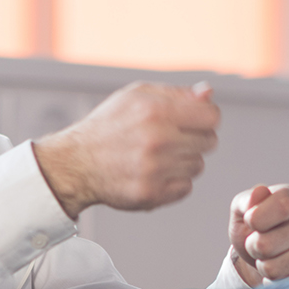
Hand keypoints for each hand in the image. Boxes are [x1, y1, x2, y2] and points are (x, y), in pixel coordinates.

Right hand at [33, 82, 219, 217]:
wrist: (76, 163)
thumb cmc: (107, 126)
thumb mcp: (136, 96)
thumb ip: (176, 93)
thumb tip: (208, 94)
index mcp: (156, 110)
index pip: (212, 116)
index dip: (205, 117)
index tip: (193, 120)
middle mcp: (157, 140)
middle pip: (209, 142)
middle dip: (195, 138)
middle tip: (170, 138)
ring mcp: (154, 170)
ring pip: (198, 166)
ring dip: (183, 161)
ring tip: (158, 155)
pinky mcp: (151, 194)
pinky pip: (186, 188)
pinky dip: (174, 182)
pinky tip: (154, 172)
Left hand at [229, 184, 288, 285]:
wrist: (269, 252)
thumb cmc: (255, 227)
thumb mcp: (242, 211)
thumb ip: (246, 201)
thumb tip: (259, 192)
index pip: (281, 206)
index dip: (256, 219)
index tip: (250, 222)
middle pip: (266, 244)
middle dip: (253, 248)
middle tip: (259, 244)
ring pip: (273, 269)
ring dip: (263, 267)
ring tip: (271, 256)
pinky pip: (286, 284)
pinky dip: (274, 281)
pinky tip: (282, 270)